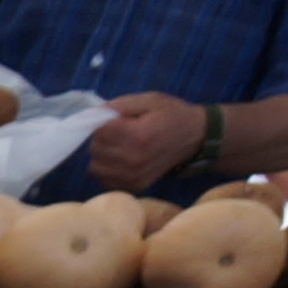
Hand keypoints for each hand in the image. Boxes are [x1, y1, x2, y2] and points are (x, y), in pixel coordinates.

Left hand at [86, 91, 204, 189]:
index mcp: (137, 136)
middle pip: (95, 148)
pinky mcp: (133, 187)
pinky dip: (109, 169)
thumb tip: (92, 113)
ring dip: (103, 155)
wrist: (196, 137)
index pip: (99, 131)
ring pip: (95, 166)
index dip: (104, 122)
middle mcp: (132, 160)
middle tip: (121, 132)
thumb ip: (119, 105)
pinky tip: (123, 159)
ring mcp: (132, 176)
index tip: (117, 120)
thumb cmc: (171, 115)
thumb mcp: (149, 100)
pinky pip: (105, 179)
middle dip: (103, 138)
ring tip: (122, 146)